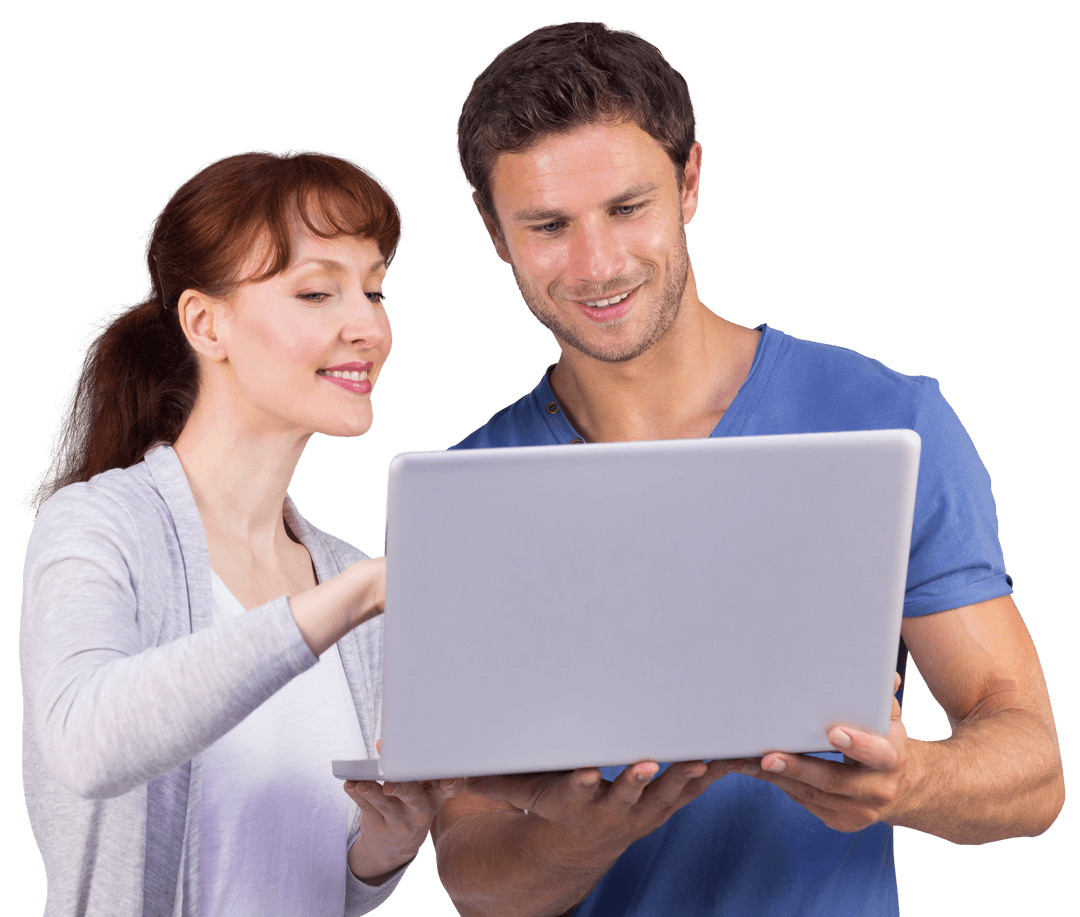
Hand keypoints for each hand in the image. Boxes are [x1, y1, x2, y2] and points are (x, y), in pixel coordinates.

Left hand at [345, 752, 463, 883]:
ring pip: (385, 805)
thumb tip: (383, 744)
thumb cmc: (410, 806)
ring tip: (361, 784)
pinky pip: (367, 809)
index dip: (451, 783)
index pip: (447, 790)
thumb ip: (406, 766)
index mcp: (435, 797)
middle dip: (402, 789)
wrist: (397, 846)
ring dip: (372, 793)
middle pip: (413, 798)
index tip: (448, 778)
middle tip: (390, 785)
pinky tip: (350, 785)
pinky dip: (357, 796)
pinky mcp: (380, 826)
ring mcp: (399, 821)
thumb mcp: (418, 789)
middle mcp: (420, 810)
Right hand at [466, 758, 744, 866]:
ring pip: (668, 794)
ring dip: (684, 777)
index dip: (580, 783)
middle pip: (627, 794)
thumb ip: (492, 777)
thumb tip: (444, 768)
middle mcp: (611, 811)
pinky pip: (692, 790)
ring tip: (701, 759)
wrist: (583, 840)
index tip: (585, 772)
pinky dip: (710, 775)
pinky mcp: (667, 804)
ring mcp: (643, 810)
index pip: (575, 792)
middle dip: (637, 779)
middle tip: (647, 763)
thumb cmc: (550, 801)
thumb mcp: (522, 790)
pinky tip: (729, 756)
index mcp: (575, 803)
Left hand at [749, 673, 910, 831]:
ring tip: (750, 761)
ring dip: (779, 778)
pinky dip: (782, 786)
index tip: (833, 733)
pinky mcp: (842, 821)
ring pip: (813, 794)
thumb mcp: (889, 719)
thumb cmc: (885, 743)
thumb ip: (882, 699)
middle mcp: (878, 790)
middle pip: (834, 781)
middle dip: (798, 768)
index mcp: (892, 760)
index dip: (857, 745)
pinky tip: (760, 771)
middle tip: (769, 756)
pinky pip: (807, 802)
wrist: (901, 788)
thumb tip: (888, 677)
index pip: (877, 754)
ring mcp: (860, 811)